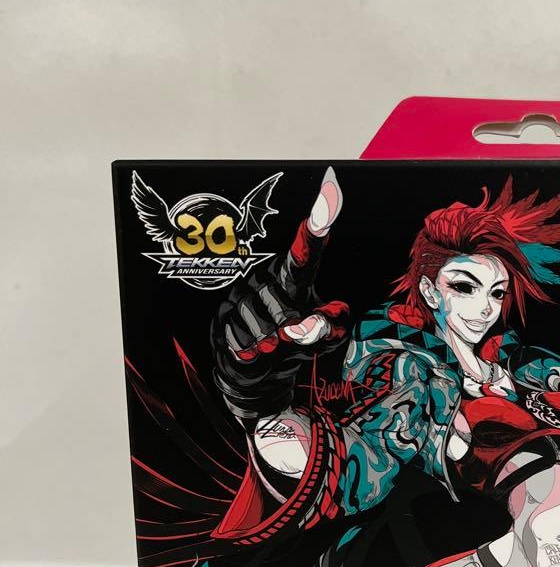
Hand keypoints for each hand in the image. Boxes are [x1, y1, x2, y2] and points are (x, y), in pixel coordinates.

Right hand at [212, 168, 350, 421]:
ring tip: (273, 345)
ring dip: (273, 344)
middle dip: (291, 327)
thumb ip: (330, 328)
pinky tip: (255, 350)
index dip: (314, 232)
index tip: (327, 198)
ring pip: (263, 326)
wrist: (257, 369)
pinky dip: (253, 353)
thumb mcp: (327, 340)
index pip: (305, 256)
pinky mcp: (221, 318)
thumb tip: (317, 320)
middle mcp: (266, 279)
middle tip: (291, 337)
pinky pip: (242, 340)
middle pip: (282, 302)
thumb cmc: (298, 344)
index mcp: (293, 278)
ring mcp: (241, 297)